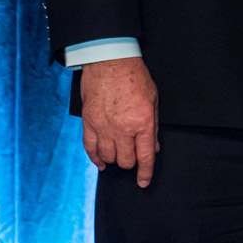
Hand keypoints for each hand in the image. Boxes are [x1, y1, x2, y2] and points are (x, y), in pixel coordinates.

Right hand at [79, 57, 159, 186]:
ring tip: (118, 155)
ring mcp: (104, 127)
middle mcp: (123, 128)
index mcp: (142, 122)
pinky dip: (95, 158)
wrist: (110, 60)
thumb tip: (153, 147)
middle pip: (126, 160)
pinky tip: (101, 162)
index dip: (145, 173)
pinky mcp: (89, 122)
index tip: (143, 182)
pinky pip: (90, 148)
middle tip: (132, 158)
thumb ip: (153, 126)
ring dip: (115, 160)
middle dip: (131, 163)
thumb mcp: (153, 100)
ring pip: (109, 157)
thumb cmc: (134, 76)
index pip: (145, 156)